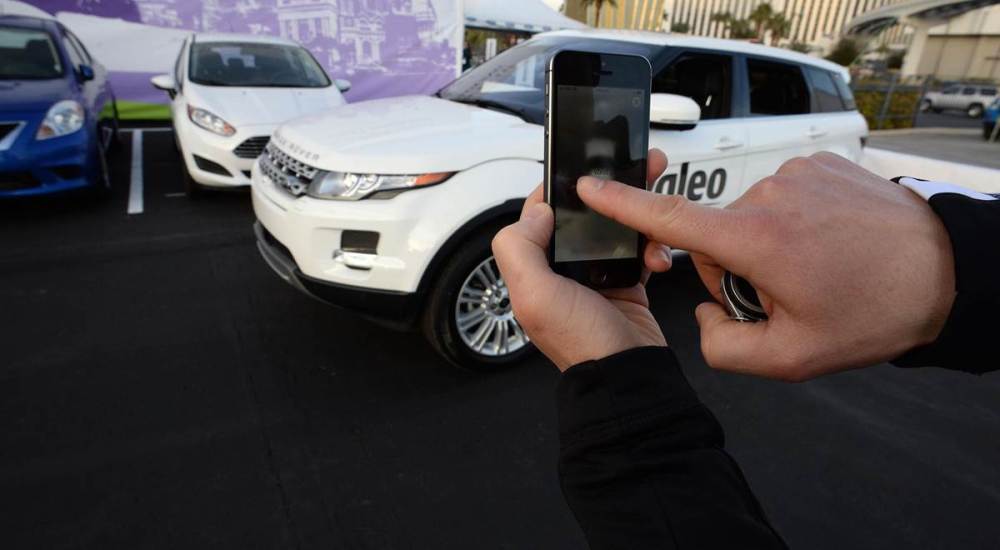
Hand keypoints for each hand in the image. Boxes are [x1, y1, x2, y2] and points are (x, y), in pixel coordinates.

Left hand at [491, 150, 673, 371]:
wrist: (628, 376)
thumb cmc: (580, 343)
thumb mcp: (534, 295)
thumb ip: (520, 247)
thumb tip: (537, 210)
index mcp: (534, 268)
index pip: (539, 214)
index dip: (559, 189)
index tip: (583, 167)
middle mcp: (561, 270)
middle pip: (582, 216)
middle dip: (608, 192)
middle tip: (634, 169)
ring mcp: (595, 276)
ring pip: (614, 228)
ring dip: (635, 215)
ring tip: (655, 201)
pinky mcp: (626, 283)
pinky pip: (639, 250)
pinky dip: (652, 246)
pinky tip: (659, 254)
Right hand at [577, 152, 955, 380]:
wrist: (946, 271)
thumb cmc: (873, 313)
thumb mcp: (792, 358)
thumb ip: (724, 348)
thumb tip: (706, 315)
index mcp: (754, 241)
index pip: (669, 218)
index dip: (622, 203)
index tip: (589, 186)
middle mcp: (767, 197)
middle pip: (715, 236)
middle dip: (736, 268)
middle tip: (787, 295)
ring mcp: (795, 174)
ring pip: (750, 217)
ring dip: (768, 246)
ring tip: (817, 269)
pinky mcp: (817, 162)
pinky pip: (781, 196)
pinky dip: (793, 223)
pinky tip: (828, 244)